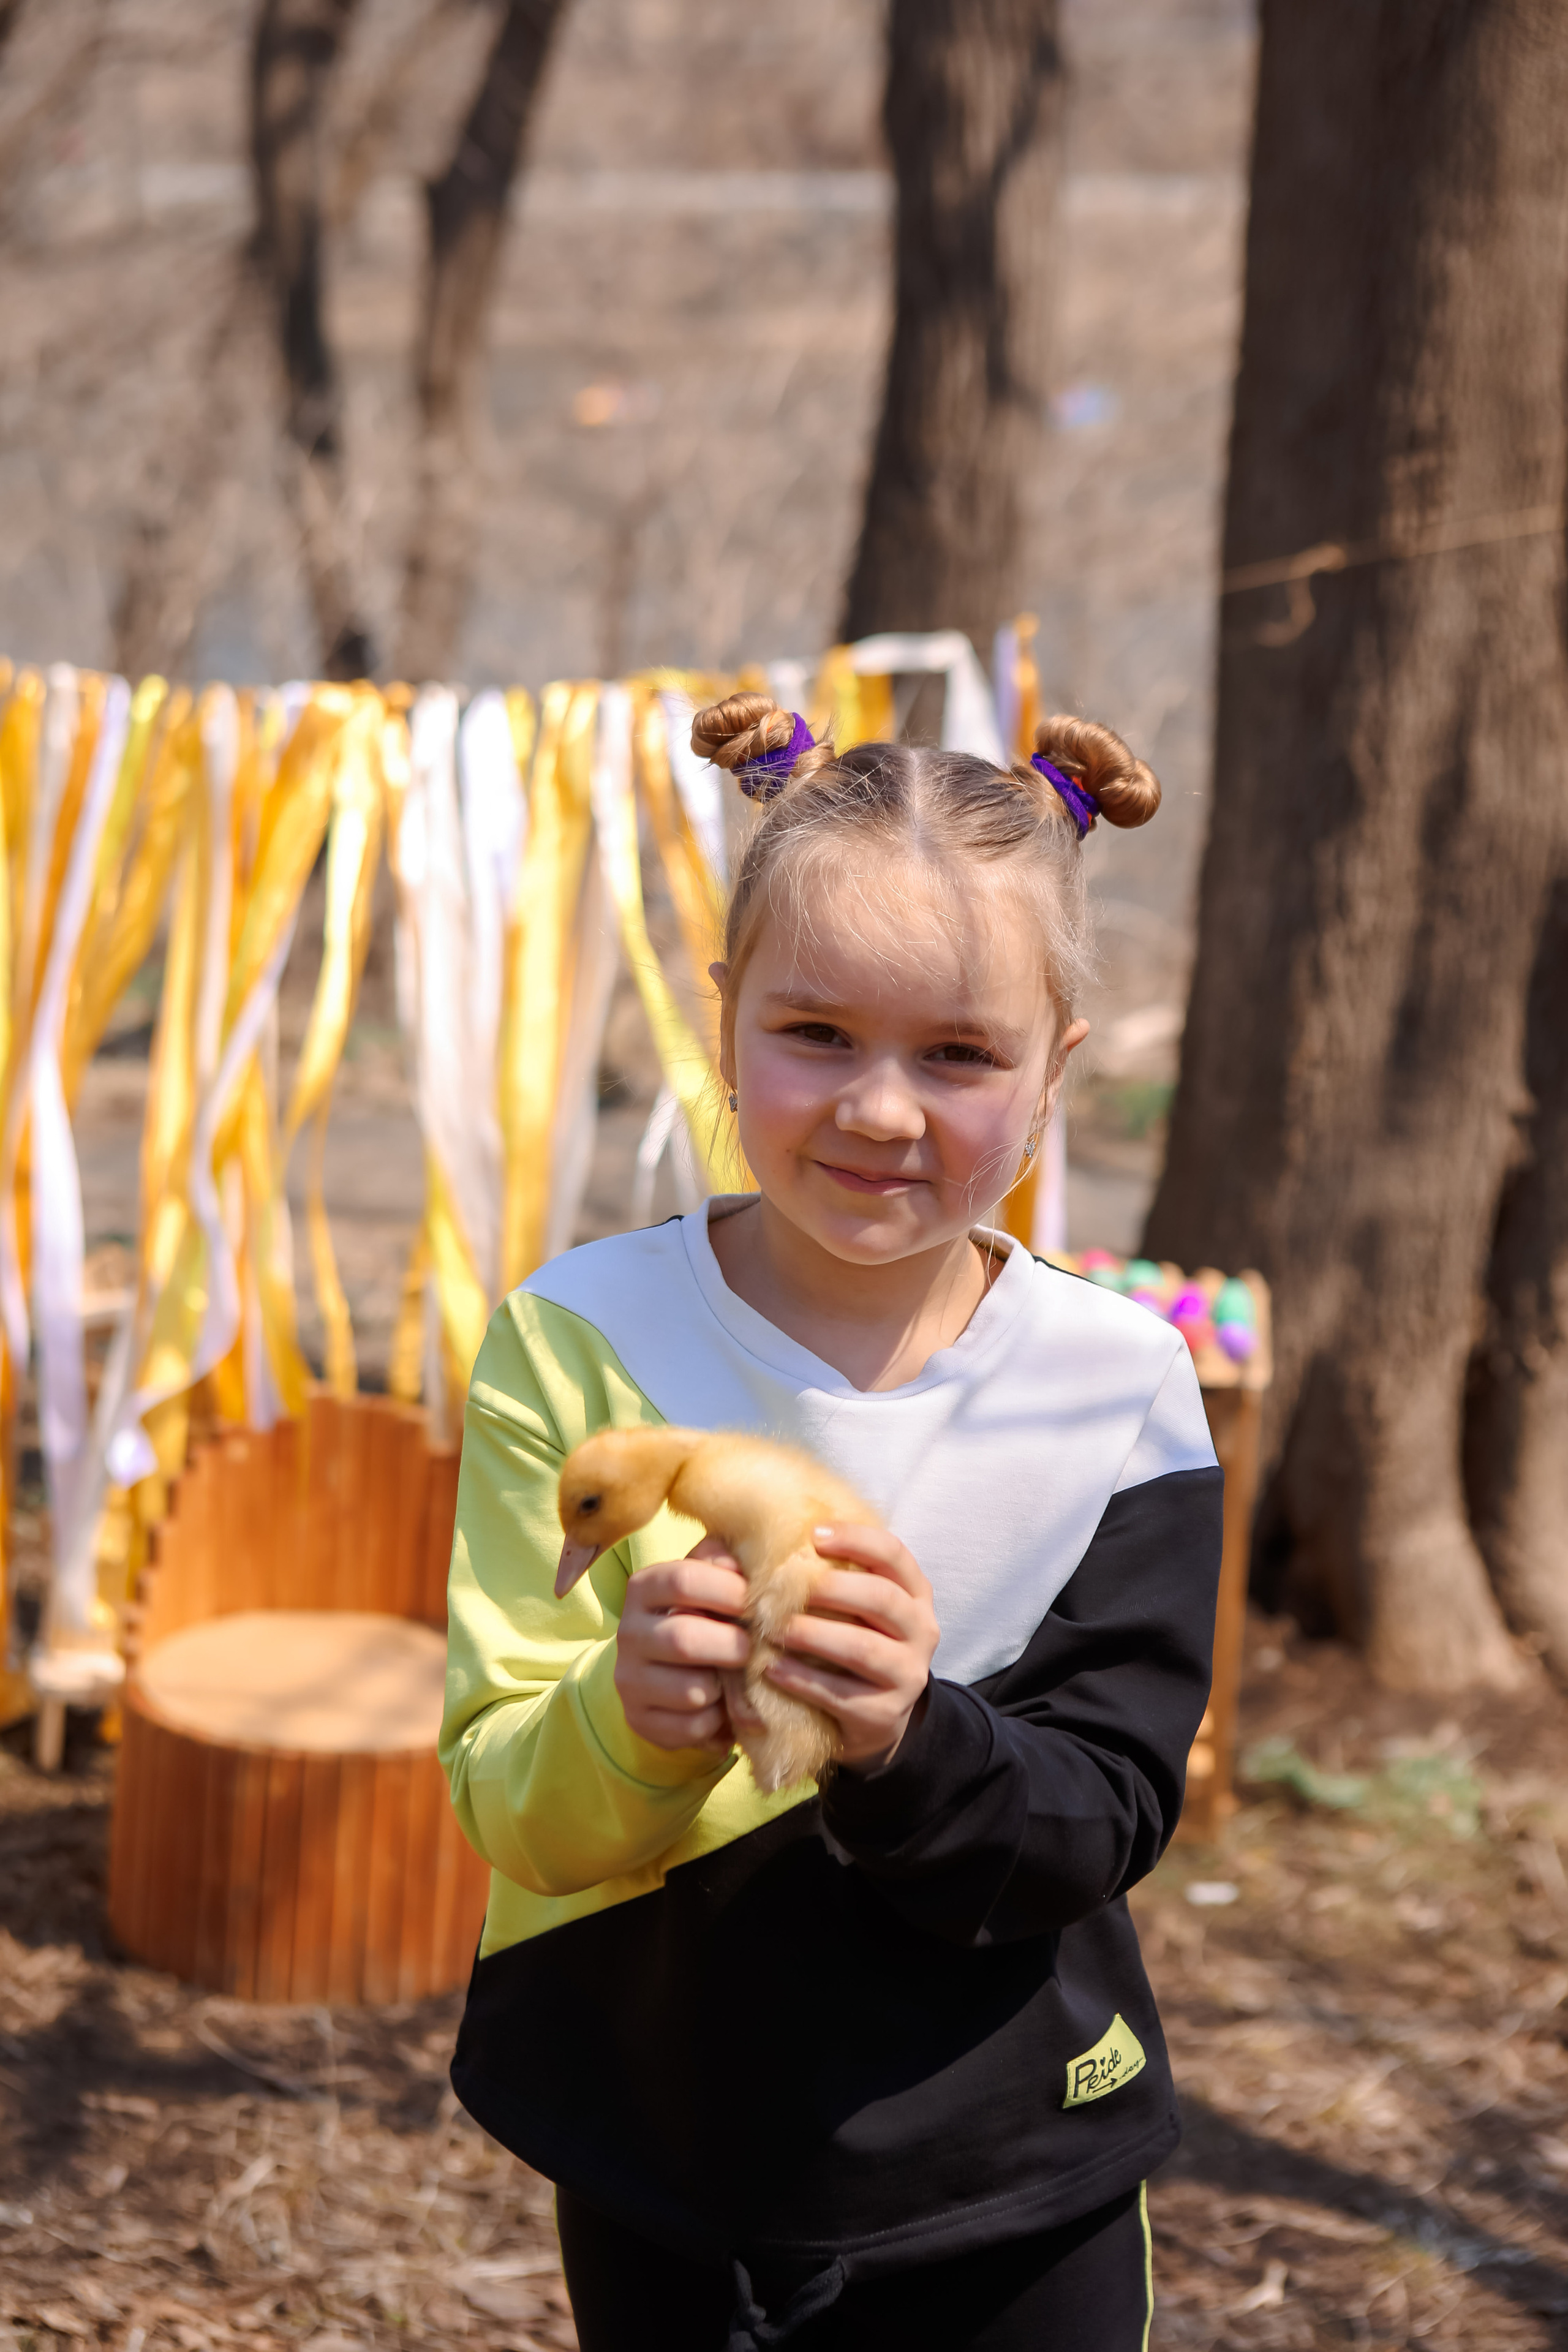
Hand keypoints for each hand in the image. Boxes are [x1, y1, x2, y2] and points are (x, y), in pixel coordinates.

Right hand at [614, 1536, 748, 1754]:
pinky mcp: (641, 1720)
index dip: (728, 1590)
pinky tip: (722, 1707)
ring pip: (692, 1690)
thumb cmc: (705, 1617)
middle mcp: (628, 1632)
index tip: (756, 1602)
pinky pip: (693, 1727)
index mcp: (644, 1587)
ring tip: (737, 1679)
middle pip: (683, 1638)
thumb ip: (725, 1561)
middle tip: (753, 1648)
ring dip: (727, 1688)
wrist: (668, 1675)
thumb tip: (746, 1559)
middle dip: (731, 1646)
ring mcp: (629, 1680)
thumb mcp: (711, 1582)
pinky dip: (719, 1721)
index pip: (682, 1579)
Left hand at [767, 1526, 938, 1772]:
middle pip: (882, 1598)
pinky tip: (772, 1668)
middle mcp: (921, 1630)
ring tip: (775, 1629)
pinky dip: (803, 1679)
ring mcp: (908, 1674)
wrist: (874, 1717)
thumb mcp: (858, 1607)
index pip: (894, 1554)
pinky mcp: (886, 1714)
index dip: (856, 1539)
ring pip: (863, 1648)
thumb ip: (838, 1574)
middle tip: (784, 1586)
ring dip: (814, 1634)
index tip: (813, 1535)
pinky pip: (842, 1693)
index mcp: (915, 1593)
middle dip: (832, 1588)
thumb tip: (779, 1533)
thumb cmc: (853, 1642)